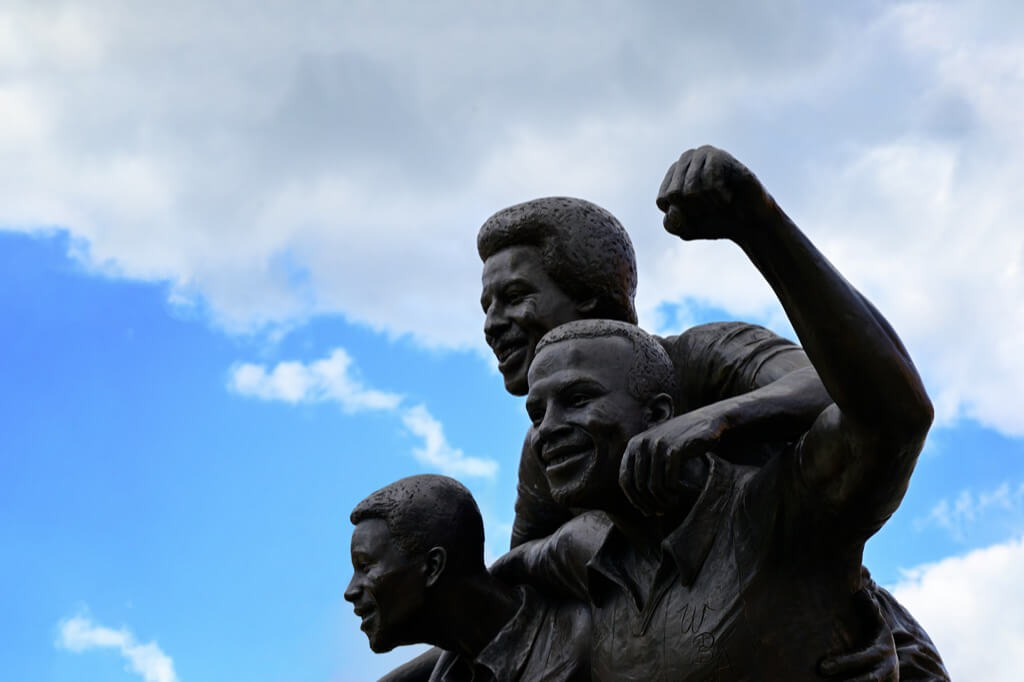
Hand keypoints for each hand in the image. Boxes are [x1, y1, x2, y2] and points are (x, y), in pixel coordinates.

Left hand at [618, 410, 724, 515]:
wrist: (705, 422)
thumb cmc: (680, 443)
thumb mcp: (656, 452)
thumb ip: (644, 471)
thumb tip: (640, 507)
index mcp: (633, 445)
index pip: (625, 480)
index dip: (634, 500)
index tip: (646, 511)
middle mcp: (642, 444)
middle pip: (639, 486)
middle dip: (650, 503)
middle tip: (662, 511)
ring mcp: (658, 445)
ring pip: (654, 486)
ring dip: (663, 500)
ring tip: (672, 503)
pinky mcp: (675, 449)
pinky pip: (670, 481)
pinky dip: (674, 492)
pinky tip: (679, 494)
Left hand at [655, 145, 771, 242]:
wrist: (749, 223)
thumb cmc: (716, 221)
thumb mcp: (686, 229)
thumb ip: (670, 223)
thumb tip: (673, 207)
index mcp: (672, 176)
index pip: (663, 200)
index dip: (682, 215)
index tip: (697, 213)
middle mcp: (685, 160)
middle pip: (674, 194)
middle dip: (694, 209)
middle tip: (711, 207)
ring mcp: (702, 154)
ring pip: (690, 189)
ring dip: (708, 204)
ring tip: (721, 201)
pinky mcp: (719, 156)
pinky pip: (709, 181)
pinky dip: (719, 196)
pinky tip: (729, 196)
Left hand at [818, 589, 897, 681]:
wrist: (891, 666)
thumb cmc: (876, 640)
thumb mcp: (878, 626)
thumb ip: (871, 611)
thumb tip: (861, 592)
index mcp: (882, 654)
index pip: (861, 661)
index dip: (842, 664)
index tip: (821, 668)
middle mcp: (884, 674)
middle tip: (822, 675)